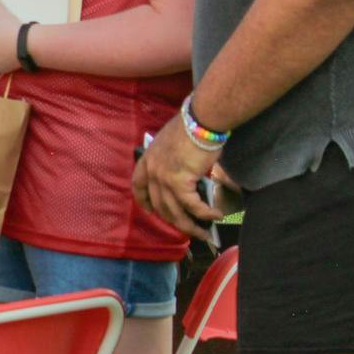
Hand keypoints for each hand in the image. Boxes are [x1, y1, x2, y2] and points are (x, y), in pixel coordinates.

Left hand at [131, 114, 221, 240]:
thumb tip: (183, 172)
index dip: (144, 202)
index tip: (152, 212)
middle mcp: (151, 172)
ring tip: (204, 233)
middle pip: (159, 206)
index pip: (138, 187)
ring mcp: (164, 179)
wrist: (200, 120)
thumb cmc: (190, 126)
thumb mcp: (171, 142)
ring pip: (176, 212)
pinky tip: (215, 216)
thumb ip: (170, 159)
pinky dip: (205, 214)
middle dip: (174, 221)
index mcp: (147, 160)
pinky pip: (192, 206)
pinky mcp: (180, 183)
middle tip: (188, 228)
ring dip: (192, 226)